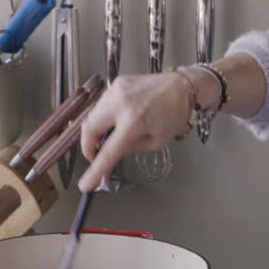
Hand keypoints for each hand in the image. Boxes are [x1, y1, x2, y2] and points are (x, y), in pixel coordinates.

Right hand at [77, 71, 196, 191]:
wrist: (182, 86)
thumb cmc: (173, 115)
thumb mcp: (155, 141)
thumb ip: (129, 148)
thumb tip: (108, 155)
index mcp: (135, 122)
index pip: (108, 151)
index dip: (95, 170)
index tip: (86, 185)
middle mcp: (121, 104)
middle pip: (89, 129)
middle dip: (88, 146)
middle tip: (97, 155)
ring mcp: (116, 91)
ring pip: (91, 116)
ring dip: (95, 130)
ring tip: (110, 136)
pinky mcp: (116, 83)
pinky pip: (101, 105)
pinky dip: (103, 116)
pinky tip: (116, 119)